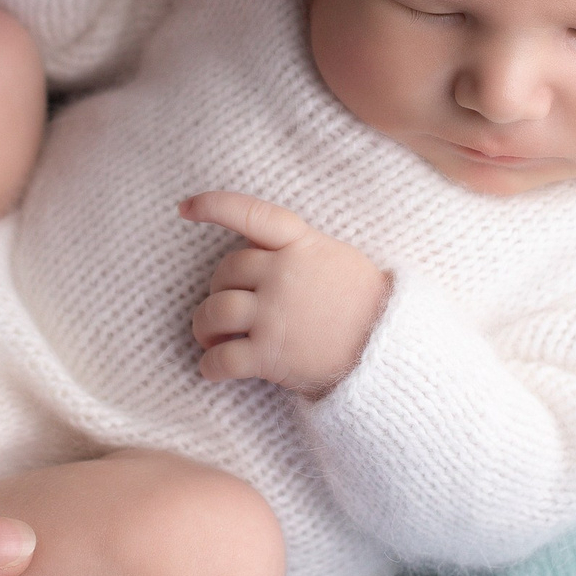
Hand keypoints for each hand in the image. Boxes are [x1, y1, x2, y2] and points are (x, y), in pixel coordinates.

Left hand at [179, 192, 389, 398]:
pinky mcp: (270, 355)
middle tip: (224, 310)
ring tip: (212, 339)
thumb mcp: (336, 258)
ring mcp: (275, 315)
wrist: (390, 352)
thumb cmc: (364, 304)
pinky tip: (213, 369)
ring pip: (212, 313)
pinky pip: (221, 359)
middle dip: (217, 290)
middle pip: (224, 273)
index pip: (251, 214)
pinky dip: (210, 366)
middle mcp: (283, 274)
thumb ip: (297, 249)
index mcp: (301, 244)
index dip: (214, 206)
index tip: (185, 208)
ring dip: (204, 328)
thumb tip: (256, 250)